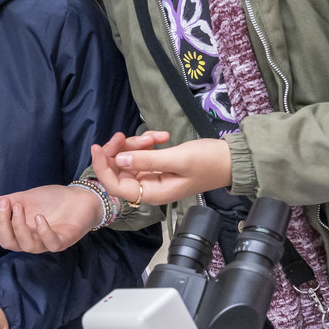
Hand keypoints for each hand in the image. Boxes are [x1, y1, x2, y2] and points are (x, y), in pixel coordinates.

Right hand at [0, 178, 121, 253]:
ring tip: (19, 206)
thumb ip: (6, 202)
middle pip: (7, 242)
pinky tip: (39, 217)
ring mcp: (46, 242)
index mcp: (18, 232)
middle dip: (1, 222)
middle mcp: (30, 240)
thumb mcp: (25, 197)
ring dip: (18, 226)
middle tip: (5, 203)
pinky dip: (43, 231)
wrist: (79, 196)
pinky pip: (51, 244)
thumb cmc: (52, 200)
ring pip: (26, 245)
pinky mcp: (63, 240)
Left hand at [92, 132, 231, 204]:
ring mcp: (153, 178)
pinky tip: (160, 136)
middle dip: (120, 150)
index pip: (115, 185)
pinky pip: (142, 155)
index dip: (102, 167)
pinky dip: (146, 144)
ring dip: (136, 144)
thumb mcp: (178, 159)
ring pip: (129, 160)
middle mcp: (149, 189)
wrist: (232, 160)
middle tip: (124, 134)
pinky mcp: (158, 167)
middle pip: (119, 171)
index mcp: (152, 194)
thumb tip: (119, 160)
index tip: (97, 146)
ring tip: (155, 136)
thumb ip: (148, 160)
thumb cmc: (209, 162)